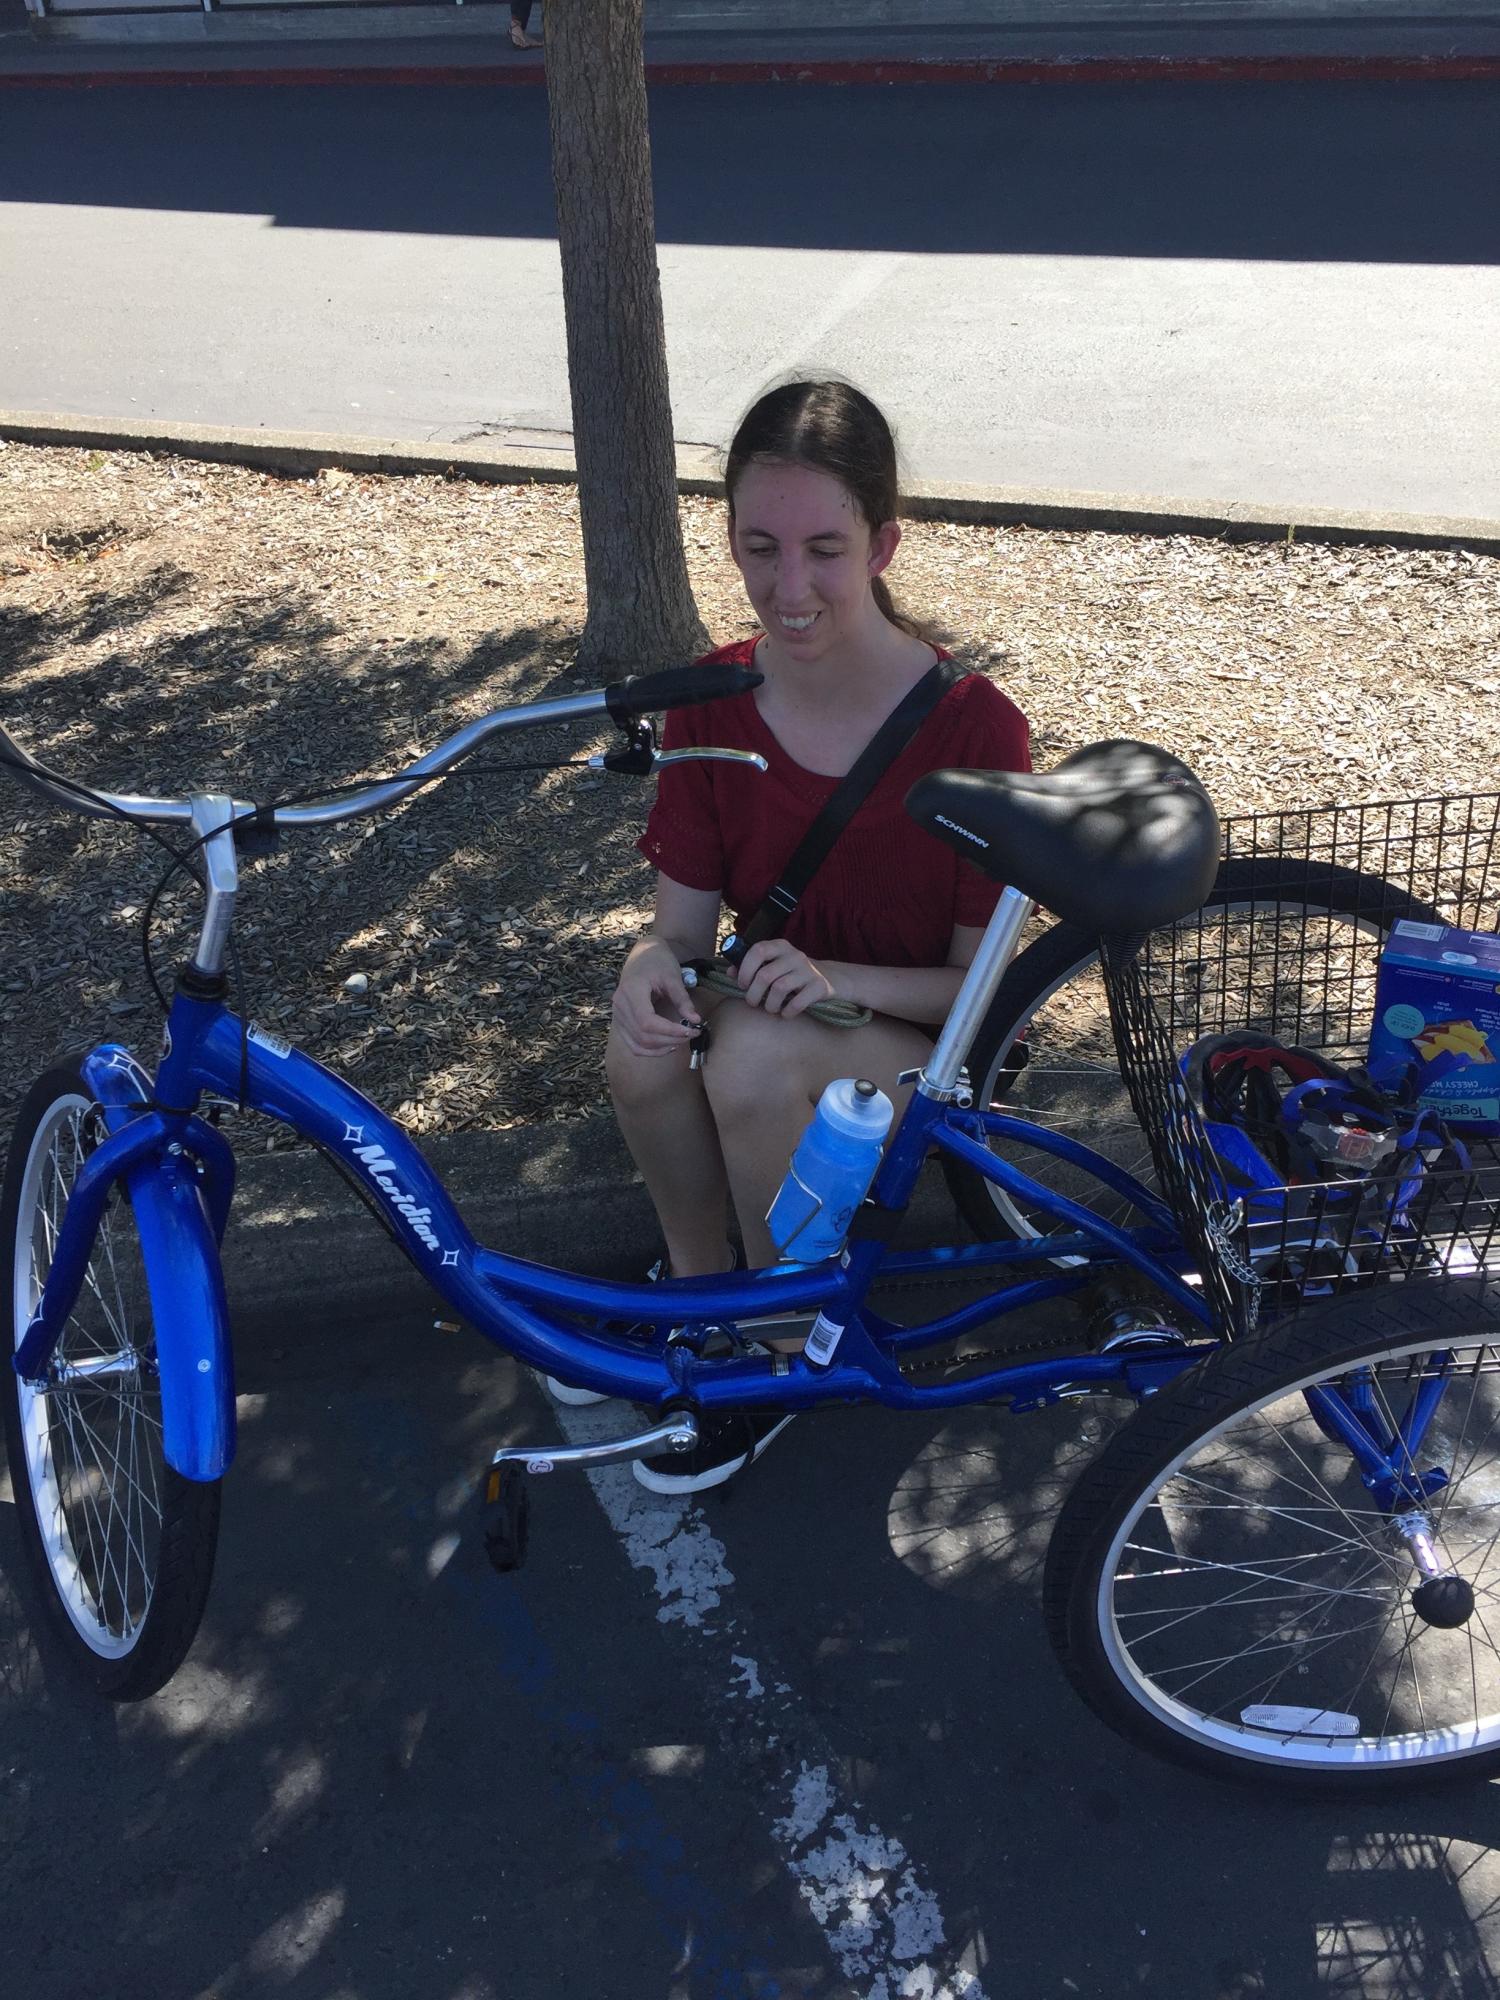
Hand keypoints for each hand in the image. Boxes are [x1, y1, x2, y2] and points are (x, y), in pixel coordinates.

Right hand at [610, 938, 701, 1058]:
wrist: (642, 954)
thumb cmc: (658, 961)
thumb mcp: (673, 976)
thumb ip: (683, 1000)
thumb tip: (695, 1021)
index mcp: (631, 991)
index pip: (647, 1022)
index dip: (669, 1031)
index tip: (691, 1030)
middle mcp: (619, 1006)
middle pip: (643, 1035)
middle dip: (670, 1040)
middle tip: (691, 1034)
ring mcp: (617, 1015)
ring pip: (637, 1044)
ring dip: (661, 1048)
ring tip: (681, 1040)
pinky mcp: (620, 1021)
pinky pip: (633, 1044)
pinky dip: (650, 1050)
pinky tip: (667, 1046)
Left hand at [735, 939, 835, 1017]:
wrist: (830, 978)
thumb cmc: (792, 973)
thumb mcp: (774, 965)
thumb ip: (751, 967)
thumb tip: (730, 973)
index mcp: (780, 946)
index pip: (758, 950)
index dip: (746, 968)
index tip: (742, 984)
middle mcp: (795, 955)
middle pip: (766, 975)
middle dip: (754, 994)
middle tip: (753, 1002)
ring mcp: (809, 970)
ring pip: (779, 989)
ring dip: (770, 1005)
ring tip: (770, 1009)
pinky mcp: (820, 986)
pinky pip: (798, 1002)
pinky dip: (788, 1011)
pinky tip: (786, 1013)